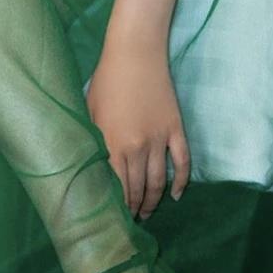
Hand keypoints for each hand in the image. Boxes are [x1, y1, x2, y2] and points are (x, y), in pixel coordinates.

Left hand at [85, 35, 190, 218]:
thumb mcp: (90, 110)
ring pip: (160, 181)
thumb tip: (91, 165)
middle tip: (132, 220)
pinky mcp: (176, 129)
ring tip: (149, 212)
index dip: (117, 205)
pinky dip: (182, 181)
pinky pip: (183, 162)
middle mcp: (137, 147)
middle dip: (134, 208)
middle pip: (138, 188)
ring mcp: (159, 139)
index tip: (114, 217)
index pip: (116, 186)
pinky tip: (177, 195)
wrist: (135, 52)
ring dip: (155, 200)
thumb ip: (93, 140)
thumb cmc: (106, 79)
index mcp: (112, 143)